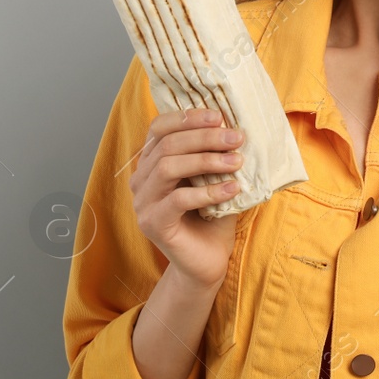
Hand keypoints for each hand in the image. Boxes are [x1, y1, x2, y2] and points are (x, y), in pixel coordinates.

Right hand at [129, 107, 246, 289]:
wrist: (208, 261)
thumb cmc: (213, 216)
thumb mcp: (215, 178)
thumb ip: (216, 154)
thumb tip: (237, 126)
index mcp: (152, 162)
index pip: (159, 128)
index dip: (187, 118)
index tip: (219, 116)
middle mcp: (141, 180)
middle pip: (167, 145)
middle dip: (205, 137)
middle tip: (236, 138)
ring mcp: (143, 202)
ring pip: (168, 168)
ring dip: (206, 161)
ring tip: (236, 162)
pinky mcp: (153, 223)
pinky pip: (178, 200)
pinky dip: (208, 192)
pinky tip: (232, 189)